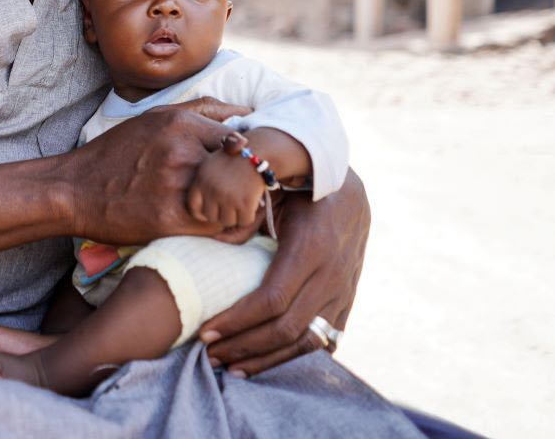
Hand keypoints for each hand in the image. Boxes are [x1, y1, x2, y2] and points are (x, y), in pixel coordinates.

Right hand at [59, 98, 250, 243]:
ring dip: (237, 207)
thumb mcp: (155, 117)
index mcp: (181, 124)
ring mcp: (176, 186)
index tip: (244, 168)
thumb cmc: (117, 152)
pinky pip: (217, 227)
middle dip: (247, 183)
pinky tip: (215, 225)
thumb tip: (247, 112)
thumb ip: (203, 109)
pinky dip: (223, 228)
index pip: (240, 139)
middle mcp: (181, 151)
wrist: (74, 190)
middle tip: (246, 192)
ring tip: (231, 209)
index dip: (246, 158)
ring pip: (232, 200)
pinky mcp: (170, 220)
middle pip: (240, 170)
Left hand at [187, 147, 264, 230]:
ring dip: (235, 216)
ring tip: (241, 203)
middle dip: (220, 214)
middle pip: (211, 217)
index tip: (212, 211)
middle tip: (230, 206)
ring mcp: (228, 197)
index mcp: (200, 179)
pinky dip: (248, 216)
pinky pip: (244, 221)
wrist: (258, 151)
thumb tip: (202, 216)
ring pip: (228, 221)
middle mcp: (212, 190)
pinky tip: (251, 204)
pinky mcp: (245, 203)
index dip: (201, 213)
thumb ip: (203, 186)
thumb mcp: (210, 165)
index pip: (193, 208)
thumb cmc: (234, 158)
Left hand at [197, 168, 369, 376]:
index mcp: (310, 248)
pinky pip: (325, 340)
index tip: (205, 332)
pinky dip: (294, 356)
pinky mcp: (348, 300)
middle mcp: (331, 275)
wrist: (349, 189)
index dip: (237, 321)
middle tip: (209, 354)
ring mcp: (344, 291)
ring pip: (306, 342)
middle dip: (244, 346)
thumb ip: (245, 211)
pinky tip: (267, 362)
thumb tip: (209, 234)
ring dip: (267, 360)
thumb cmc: (297, 186)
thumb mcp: (273, 190)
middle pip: (286, 328)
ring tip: (232, 368)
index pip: (272, 300)